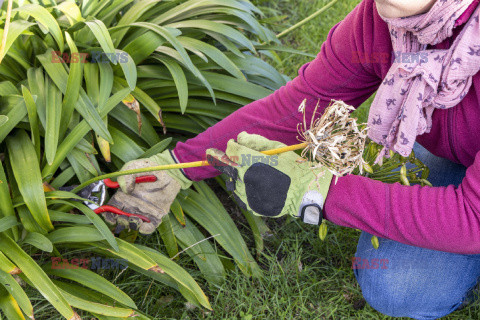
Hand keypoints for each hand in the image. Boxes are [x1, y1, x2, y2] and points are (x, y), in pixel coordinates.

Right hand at [102, 150, 191, 233]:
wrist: (169, 171)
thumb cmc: (149, 168)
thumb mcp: (133, 167)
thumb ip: (125, 177)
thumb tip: (126, 190)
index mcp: (123, 196)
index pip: (112, 208)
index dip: (108, 215)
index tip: (110, 217)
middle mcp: (132, 205)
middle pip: (121, 219)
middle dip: (120, 222)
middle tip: (124, 218)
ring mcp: (144, 211)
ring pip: (134, 225)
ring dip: (132, 225)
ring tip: (135, 219)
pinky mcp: (156, 214)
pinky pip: (150, 227)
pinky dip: (146, 229)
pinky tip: (144, 225)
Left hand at [206, 132, 332, 224]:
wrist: (306, 192)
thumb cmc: (293, 166)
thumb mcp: (277, 148)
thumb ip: (255, 141)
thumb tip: (239, 137)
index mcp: (251, 161)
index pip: (231, 150)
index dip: (230, 145)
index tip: (230, 144)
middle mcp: (246, 177)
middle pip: (226, 166)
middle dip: (220, 159)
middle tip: (211, 154)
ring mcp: (247, 193)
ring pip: (233, 181)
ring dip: (235, 175)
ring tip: (245, 172)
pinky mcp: (251, 205)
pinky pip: (241, 195)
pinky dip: (243, 188)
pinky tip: (253, 186)